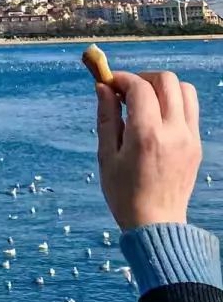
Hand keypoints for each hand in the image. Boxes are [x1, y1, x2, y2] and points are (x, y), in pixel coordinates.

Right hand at [96, 71, 200, 230]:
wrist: (155, 223)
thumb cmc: (124, 192)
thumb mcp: (106, 154)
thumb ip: (107, 116)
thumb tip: (103, 87)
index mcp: (147, 134)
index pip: (140, 87)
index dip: (122, 78)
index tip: (108, 82)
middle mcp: (174, 132)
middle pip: (167, 81)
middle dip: (143, 78)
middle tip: (126, 91)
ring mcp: (190, 138)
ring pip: (185, 91)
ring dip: (163, 88)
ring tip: (143, 102)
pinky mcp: (196, 145)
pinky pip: (190, 110)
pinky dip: (173, 104)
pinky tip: (155, 118)